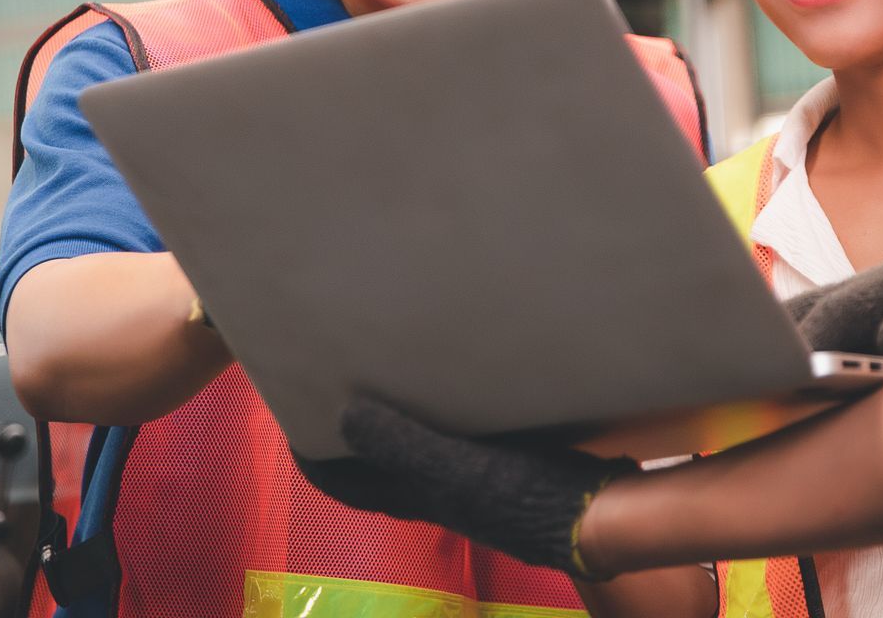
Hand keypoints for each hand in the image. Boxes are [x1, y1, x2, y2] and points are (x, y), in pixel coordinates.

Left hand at [294, 396, 637, 577]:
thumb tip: (342, 416)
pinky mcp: (501, 459)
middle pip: (372, 462)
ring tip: (384, 367)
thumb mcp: (456, 471)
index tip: (285, 412)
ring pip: (411, 446)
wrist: (596, 516)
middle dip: (346, 429)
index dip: (308, 455)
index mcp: (414, 494)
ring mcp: (468, 477)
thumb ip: (401, 446)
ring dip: (391, 415)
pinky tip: (452, 377)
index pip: (342, 481)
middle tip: (332, 378)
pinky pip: (452, 432)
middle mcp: (434, 489)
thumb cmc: (525, 497)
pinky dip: (437, 408)